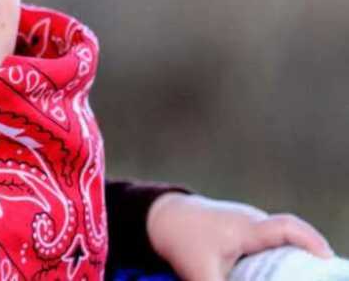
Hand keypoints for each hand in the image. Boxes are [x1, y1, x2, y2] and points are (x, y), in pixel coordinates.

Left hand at [146, 192, 333, 280]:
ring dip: (294, 261)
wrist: (166, 218)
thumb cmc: (183, 240)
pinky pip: (273, 244)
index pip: (287, 228)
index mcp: (246, 228)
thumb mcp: (199, 273)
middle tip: (316, 277)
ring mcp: (252, 223)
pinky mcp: (249, 230)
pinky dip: (280, 259)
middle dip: (309, 259)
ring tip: (302, 277)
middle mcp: (254, 221)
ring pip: (282, 242)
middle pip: (293, 239)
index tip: (326, 260)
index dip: (311, 242)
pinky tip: (280, 276)